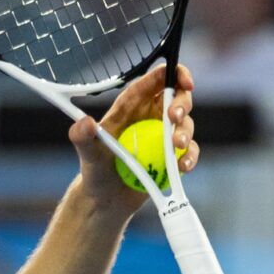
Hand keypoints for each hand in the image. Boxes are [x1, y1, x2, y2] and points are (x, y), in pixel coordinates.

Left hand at [68, 62, 198, 218]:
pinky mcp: (172, 156)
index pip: (153, 82)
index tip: (184, 79)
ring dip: (186, 132)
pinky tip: (181, 167)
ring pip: (186, 123)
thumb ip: (82, 138)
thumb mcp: (87, 154)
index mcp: (130, 107)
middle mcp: (149, 117)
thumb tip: (84, 123)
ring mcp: (163, 136)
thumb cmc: (95, 171)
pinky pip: (189, 150)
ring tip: (176, 146)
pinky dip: (190, 156)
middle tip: (174, 118)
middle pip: (176, 97)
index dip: (172, 73)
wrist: (105, 199)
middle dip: (182, 102)